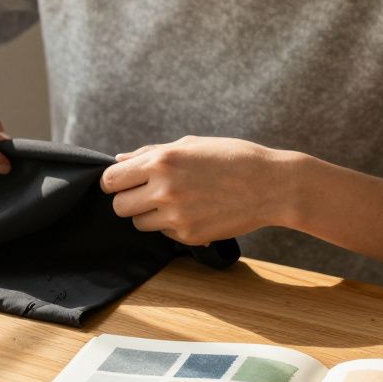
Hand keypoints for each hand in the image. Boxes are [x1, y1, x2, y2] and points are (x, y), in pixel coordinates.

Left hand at [99, 136, 297, 244]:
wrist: (272, 185)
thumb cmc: (232, 158)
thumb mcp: (191, 145)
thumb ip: (150, 153)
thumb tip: (119, 160)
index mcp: (161, 161)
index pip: (110, 180)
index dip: (114, 182)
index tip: (124, 182)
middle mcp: (164, 189)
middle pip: (119, 206)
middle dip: (129, 200)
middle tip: (148, 194)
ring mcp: (176, 216)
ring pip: (138, 223)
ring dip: (149, 214)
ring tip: (175, 201)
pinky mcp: (188, 236)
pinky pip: (163, 234)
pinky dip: (172, 225)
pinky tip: (195, 211)